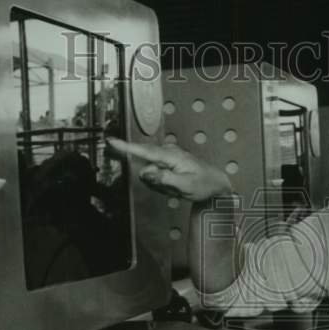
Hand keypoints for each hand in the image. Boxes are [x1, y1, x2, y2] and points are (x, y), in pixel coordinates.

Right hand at [105, 137, 232, 201]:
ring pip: (151, 173)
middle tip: (173, 188)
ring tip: (177, 187)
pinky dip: (163, 183)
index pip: (144, 150)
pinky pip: (156, 175)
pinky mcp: (167, 162)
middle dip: (154, 181)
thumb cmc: (204, 184)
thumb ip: (163, 179)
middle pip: (146, 167)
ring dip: (160, 184)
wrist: (216, 183)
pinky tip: (175, 185)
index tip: (111, 141)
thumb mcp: (185, 185)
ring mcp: (167, 157)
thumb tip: (145, 172)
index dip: (126, 147)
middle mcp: (167, 153)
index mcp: (171, 156)